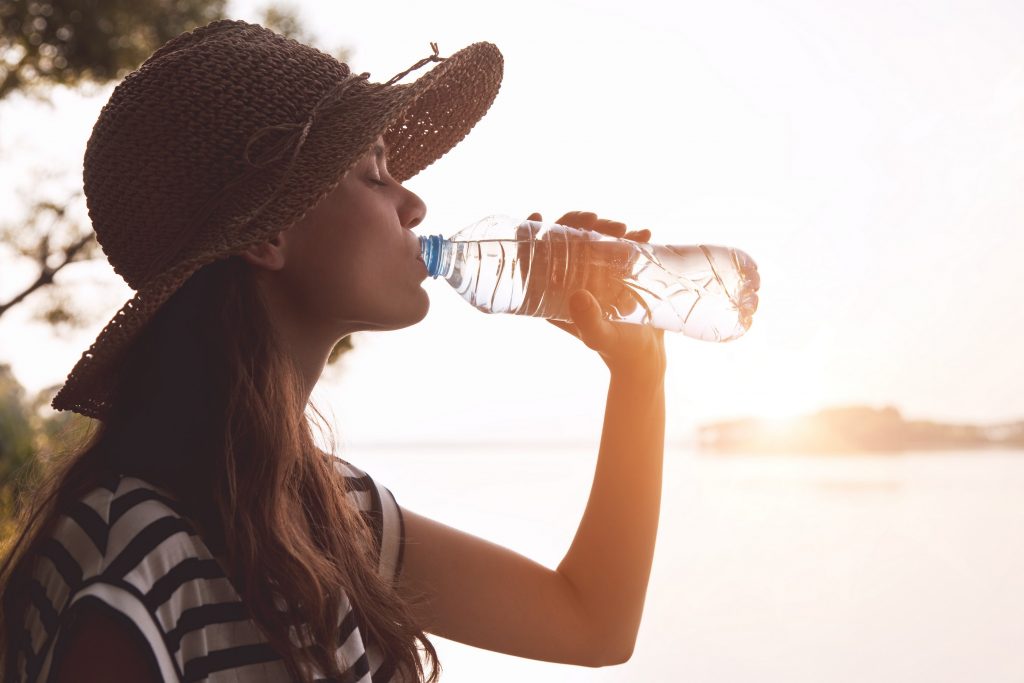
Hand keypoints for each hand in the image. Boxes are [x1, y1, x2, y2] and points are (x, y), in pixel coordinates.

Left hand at [526, 211, 665, 380]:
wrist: (645, 357)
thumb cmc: (617, 351)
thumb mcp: (600, 337)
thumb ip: (588, 321)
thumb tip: (578, 295)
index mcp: (553, 293)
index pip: (535, 256)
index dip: (531, 232)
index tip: (538, 217)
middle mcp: (571, 279)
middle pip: (565, 238)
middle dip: (578, 221)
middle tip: (597, 221)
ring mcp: (596, 273)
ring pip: (592, 237)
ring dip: (606, 227)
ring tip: (626, 231)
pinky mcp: (619, 271)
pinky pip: (620, 245)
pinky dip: (631, 236)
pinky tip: (645, 235)